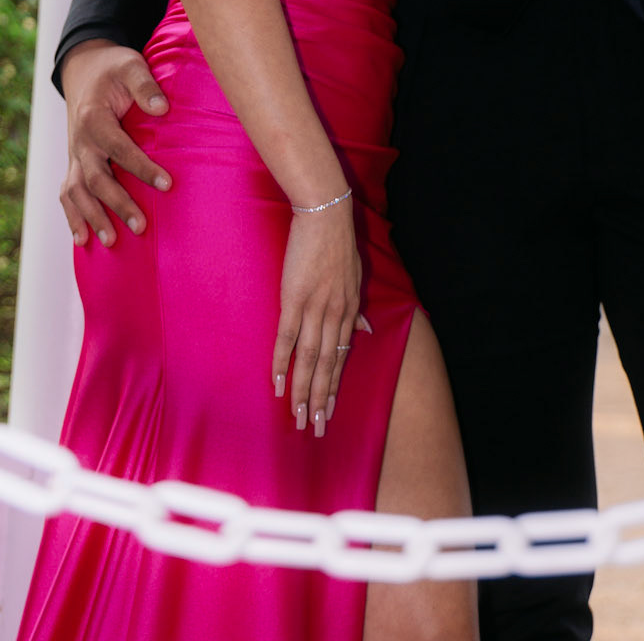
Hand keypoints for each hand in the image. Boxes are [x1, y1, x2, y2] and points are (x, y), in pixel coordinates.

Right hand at [60, 40, 171, 246]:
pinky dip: (72, 217)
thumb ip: (145, 85)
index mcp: (94, 118)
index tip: (167, 184)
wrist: (84, 69)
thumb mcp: (130, 65)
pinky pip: (68, 193)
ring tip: (112, 241)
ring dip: (93, 217)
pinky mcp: (74, 163)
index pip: (119, 148)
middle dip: (117, 203)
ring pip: (78, 192)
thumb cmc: (113, 69)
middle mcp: (80, 141)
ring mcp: (75, 154)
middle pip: (96, 178)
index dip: (141, 167)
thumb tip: (162, 108)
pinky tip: (83, 240)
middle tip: (141, 227)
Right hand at [272, 200, 366, 437]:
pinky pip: (287, 337)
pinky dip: (282, 362)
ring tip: (298, 417)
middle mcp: (336, 314)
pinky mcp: (295, 298)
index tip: (328, 410)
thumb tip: (365, 332)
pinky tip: (278, 384)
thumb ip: (357, 308)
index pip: (342, 357)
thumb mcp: (356, 276)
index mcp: (350, 309)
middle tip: (315, 429)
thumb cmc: (338, 242)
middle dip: (320, 399)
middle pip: (328, 365)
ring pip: (310, 359)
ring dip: (303, 390)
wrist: (325, 214)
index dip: (334, 385)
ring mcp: (315, 307)